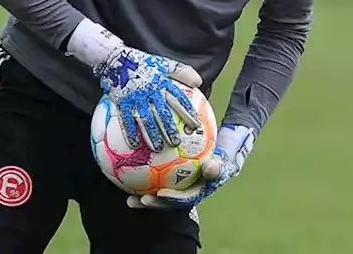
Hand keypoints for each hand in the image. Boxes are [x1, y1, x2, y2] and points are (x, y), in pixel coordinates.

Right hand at [95, 45, 203, 151]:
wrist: (114, 58)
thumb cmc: (140, 62)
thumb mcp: (162, 63)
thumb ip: (180, 71)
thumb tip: (198, 82)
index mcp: (162, 82)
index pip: (178, 99)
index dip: (188, 112)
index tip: (196, 125)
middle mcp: (150, 91)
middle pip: (163, 113)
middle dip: (170, 129)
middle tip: (176, 142)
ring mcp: (135, 97)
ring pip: (146, 119)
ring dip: (153, 135)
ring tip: (159, 148)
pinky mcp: (121, 101)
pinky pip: (126, 119)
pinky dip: (130, 132)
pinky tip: (135, 144)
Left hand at [125, 124, 256, 209]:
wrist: (224, 148)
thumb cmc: (223, 152)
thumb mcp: (225, 157)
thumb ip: (218, 165)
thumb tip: (209, 169)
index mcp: (201, 189)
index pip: (187, 197)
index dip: (173, 199)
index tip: (161, 194)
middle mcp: (189, 191)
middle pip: (170, 200)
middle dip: (156, 203)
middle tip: (142, 200)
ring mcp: (180, 186)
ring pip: (161, 194)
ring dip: (146, 198)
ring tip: (129, 200)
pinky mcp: (172, 179)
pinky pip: (157, 180)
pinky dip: (143, 179)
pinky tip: (127, 174)